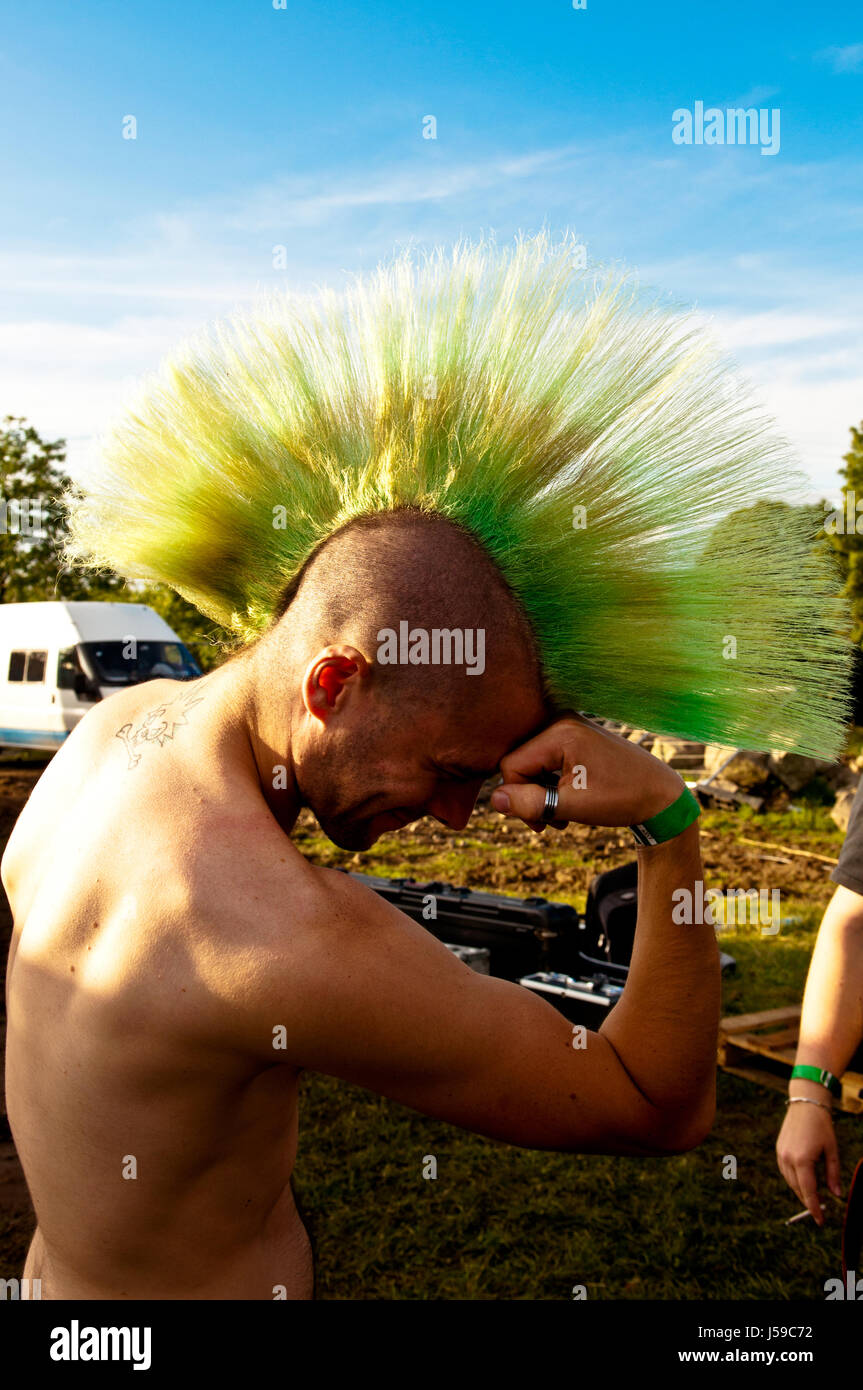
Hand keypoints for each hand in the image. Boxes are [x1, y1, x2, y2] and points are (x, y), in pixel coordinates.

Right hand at [491, 714, 684, 833]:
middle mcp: (561, 721)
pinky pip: (546, 761)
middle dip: (531, 798)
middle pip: (519, 763)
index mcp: (560, 732)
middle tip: (549, 824)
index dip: (519, 798)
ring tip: (562, 817)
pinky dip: (551, 785)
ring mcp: (568, 727)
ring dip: (541, 795)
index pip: (511, 766)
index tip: (540, 823)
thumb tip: (493, 799)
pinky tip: (567, 802)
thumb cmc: (622, 798)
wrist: (660, 795)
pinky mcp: (574, 737)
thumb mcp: (572, 805)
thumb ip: (530, 803)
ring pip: (531, 765)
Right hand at [776, 1097, 841, 1225]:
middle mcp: (788, 1159)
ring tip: (814, 1198)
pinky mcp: (779, 1150)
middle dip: (809, 1201)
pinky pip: (786, 1172)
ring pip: (790, 1182)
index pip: (809, 1191)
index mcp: (802, 1160)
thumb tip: (837, 1195)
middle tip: (821, 1211)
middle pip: (798, 1189)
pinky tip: (804, 1182)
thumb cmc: (822, 1127)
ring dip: (801, 1192)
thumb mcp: (832, 1151)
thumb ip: (833, 1174)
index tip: (821, 1221)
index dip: (815, 1208)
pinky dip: (795, 1180)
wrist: (805, 1104)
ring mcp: (781, 1154)